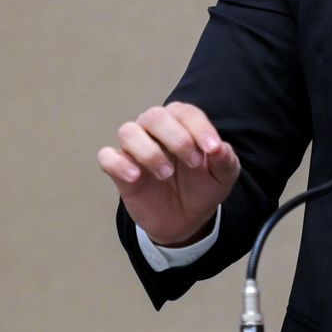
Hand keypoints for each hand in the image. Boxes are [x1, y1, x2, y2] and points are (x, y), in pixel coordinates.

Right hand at [97, 102, 239, 245]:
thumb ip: (225, 160)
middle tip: (194, 163)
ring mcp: (135, 149)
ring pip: (128, 131)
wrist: (186, 219)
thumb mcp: (223, 176)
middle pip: (154, 116)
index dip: (200, 128)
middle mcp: (155, 129)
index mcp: (182, 123)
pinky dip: (118, 164)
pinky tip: (135, 177)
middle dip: (177, 138)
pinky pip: (106, 157)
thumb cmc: (203, 187)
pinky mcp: (119, 170)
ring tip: (166, 174)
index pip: (186, 112)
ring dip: (149, 152)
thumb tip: (219, 148)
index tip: (213, 149)